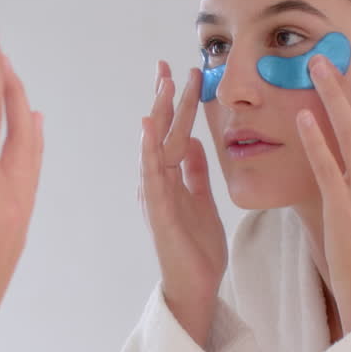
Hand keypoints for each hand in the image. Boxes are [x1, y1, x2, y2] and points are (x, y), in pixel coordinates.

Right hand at [0, 26, 43, 351]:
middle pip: (12, 123)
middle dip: (1, 80)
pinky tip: (27, 133)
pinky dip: (28, 139)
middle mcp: (4, 198)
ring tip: (7, 79)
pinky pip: (29, 169)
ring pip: (26, 144)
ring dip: (17, 106)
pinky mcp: (12, 229)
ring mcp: (13, 214)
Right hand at [141, 62, 227, 346]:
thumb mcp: (202, 200)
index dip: (175, 101)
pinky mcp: (159, 213)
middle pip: (160, 132)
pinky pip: (153, 177)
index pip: (172, 131)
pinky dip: (149, 151)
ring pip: (154, 146)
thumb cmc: (197, 247)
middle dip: (164, 97)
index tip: (179, 70)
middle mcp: (157, 182)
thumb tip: (190, 140)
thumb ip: (194, 171)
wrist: (196, 287)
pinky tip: (149, 129)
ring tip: (162, 85)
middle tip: (167, 64)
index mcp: (170, 177)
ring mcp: (155, 196)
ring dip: (158, 115)